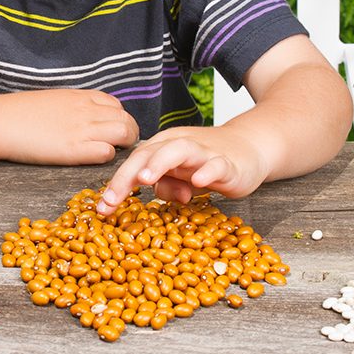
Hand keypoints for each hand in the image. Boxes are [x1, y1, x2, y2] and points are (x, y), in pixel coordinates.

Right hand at [1, 88, 138, 165]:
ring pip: (123, 132)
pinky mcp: (73, 149)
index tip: (111, 131)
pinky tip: (93, 159)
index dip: (117, 119)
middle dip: (129, 134)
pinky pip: (106, 152)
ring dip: (123, 145)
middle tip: (119, 148)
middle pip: (126, 119)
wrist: (0, 121)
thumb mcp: (53, 99)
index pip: (115, 105)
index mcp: (80, 97)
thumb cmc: (20, 112)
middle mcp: (86, 110)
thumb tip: (83, 115)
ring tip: (111, 154)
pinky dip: (107, 156)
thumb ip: (73, 105)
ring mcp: (82, 129)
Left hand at [96, 125, 268, 213]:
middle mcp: (180, 146)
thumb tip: (155, 195)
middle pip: (148, 153)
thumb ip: (166, 185)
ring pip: (178, 150)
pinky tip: (198, 182)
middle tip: (112, 198)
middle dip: (128, 175)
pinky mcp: (228, 163)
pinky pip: (216, 165)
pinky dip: (207, 171)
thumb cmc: (208, 163)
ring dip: (160, 163)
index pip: (135, 162)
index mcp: (164, 147)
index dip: (117, 183)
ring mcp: (204, 153)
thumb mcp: (181, 176)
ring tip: (145, 178)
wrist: (250, 148)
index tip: (102, 208)